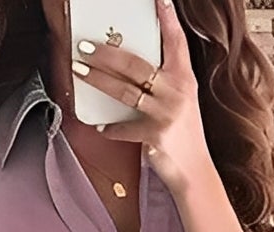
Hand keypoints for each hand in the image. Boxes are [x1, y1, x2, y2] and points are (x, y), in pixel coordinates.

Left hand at [72, 0, 211, 193]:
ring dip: (97, 80)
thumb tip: (129, 65)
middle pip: (135, 65)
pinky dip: (110, 128)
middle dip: (106, 54)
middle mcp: (177, 92)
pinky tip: (100, 125)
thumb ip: (163, 81)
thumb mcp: (181, 101)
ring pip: (124, 91)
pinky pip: (124, 128)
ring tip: (78, 70)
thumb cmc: (184, 134)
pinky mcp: (155, 136)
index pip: (176, 41)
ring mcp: (166, 114)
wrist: (195, 171)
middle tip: (84, 46)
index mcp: (184, 78)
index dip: (167, 18)